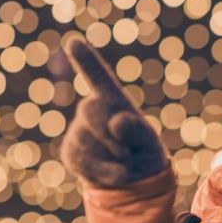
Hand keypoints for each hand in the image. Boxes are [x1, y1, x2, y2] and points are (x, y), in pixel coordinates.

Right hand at [60, 37, 168, 187]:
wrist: (133, 180)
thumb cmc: (144, 151)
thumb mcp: (149, 142)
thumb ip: (138, 131)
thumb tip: (118, 121)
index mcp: (114, 99)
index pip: (98, 76)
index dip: (85, 60)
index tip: (73, 42)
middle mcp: (92, 109)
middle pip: (90, 109)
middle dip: (110, 132)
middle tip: (129, 150)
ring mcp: (78, 130)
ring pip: (87, 141)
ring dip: (112, 157)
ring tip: (124, 161)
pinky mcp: (71, 152)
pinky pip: (83, 161)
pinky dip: (104, 171)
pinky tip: (112, 171)